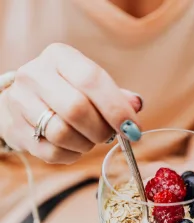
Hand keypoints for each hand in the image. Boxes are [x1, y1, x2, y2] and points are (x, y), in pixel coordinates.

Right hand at [0, 43, 141, 163]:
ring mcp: (21, 103)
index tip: (133, 129)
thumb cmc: (65, 92)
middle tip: (109, 135)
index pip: (92, 80)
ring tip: (89, 139)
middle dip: (101, 130)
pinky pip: (52, 152)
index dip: (117, 108)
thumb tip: (136, 104)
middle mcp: (35, 75)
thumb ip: (114, 95)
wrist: (24, 102)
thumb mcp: (88, 83)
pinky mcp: (17, 130)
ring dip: (86, 144)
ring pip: (62, 134)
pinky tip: (75, 147)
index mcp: (59, 57)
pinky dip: (72, 155)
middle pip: (77, 109)